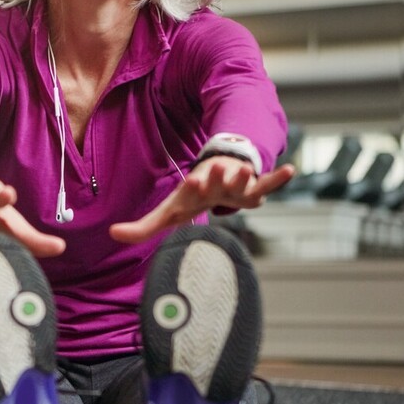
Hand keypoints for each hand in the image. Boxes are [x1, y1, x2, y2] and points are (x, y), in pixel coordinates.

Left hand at [109, 157, 295, 243]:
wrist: (214, 174)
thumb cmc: (191, 198)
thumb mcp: (169, 213)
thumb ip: (142, 227)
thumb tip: (113, 234)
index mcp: (194, 191)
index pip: (192, 189)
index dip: (193, 185)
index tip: (192, 179)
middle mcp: (215, 185)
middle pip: (216, 182)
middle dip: (215, 177)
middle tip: (213, 169)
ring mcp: (235, 186)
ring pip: (242, 182)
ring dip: (245, 178)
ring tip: (248, 171)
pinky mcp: (253, 189)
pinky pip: (268, 184)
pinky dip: (278, 178)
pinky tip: (291, 169)